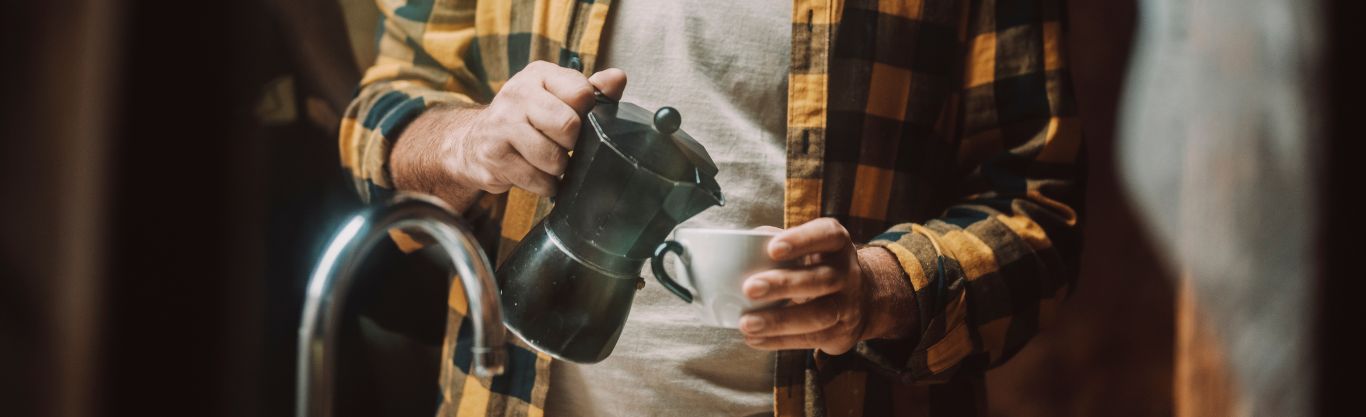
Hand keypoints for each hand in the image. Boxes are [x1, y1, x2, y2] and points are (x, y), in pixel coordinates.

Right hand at [390, 61, 627, 209]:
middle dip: (573, 144)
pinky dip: (545, 185)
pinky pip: (537, 180)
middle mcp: (517, 94)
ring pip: (554, 158)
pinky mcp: (493, 156)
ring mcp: (501, 125)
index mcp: (539, 75)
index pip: (581, 93)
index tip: (579, 120)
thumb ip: (592, 89)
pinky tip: (536, 174)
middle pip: (568, 126)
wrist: (474, 142)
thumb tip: (618, 79)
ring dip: (559, 168)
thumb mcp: (558, 97)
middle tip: (564, 145)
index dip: (588, 114)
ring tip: (549, 161)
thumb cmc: (528, 119)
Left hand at [739, 218, 916, 354]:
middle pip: (820, 280)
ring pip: (818, 314)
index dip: (801, 240)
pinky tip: (755, 339)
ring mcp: (848, 305)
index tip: (772, 248)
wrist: (862, 301)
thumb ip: (780, 242)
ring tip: (747, 323)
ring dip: (779, 320)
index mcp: (837, 244)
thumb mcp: (811, 248)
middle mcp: (848, 273)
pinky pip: (811, 339)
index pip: (826, 236)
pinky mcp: (842, 333)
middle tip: (749, 288)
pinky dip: (779, 341)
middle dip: (783, 284)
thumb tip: (743, 242)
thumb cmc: (819, 267)